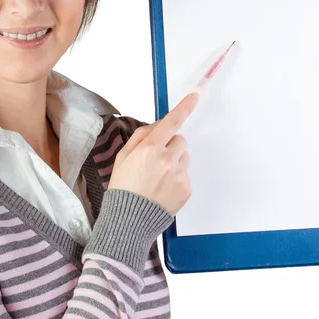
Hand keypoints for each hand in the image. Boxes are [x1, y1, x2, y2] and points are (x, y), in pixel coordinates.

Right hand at [107, 92, 199, 215]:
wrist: (128, 222)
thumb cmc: (123, 188)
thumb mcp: (123, 157)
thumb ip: (141, 136)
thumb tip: (158, 125)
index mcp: (149, 149)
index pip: (171, 122)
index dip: (184, 107)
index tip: (195, 96)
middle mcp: (167, 160)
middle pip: (180, 139)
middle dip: (170, 145)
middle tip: (156, 159)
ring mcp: (179, 175)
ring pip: (184, 157)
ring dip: (175, 161)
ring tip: (158, 178)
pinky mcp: (186, 189)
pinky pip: (186, 174)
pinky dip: (177, 178)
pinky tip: (163, 189)